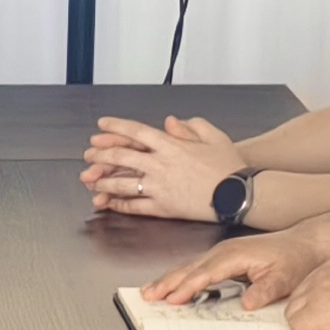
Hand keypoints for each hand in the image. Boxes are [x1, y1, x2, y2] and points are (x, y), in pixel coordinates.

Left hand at [80, 114, 244, 219]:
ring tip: (91, 180)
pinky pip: (135, 206)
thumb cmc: (229, 166)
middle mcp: (161, 164)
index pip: (136, 132)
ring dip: (103, 181)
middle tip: (89, 155)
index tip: (101, 126)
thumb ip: (191, 126)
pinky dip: (119, 204)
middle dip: (101, 154)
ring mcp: (160, 187)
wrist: (240, 193)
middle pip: (121, 157)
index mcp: (171, 145)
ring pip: (123, 183)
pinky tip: (109, 203)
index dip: (115, 127)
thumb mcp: (214, 136)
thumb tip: (170, 122)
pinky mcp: (164, 207)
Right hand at [140, 232, 312, 308]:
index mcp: (234, 255)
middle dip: (167, 281)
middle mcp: (224, 251)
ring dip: (170, 279)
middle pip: (189, 268)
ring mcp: (223, 253)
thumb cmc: (296, 258)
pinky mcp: (225, 258)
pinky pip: (197, 268)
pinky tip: (174, 285)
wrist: (307, 244)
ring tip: (150, 291)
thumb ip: (264, 290)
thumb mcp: (285, 278)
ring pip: (190, 267)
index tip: (172, 299)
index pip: (205, 274)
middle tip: (147, 295)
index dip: (187, 287)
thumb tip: (246, 304)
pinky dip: (182, 276)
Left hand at [284, 257, 329, 329]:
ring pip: (293, 315)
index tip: (327, 315)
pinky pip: (297, 329)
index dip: (316, 305)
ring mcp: (316, 293)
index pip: (308, 287)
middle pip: (296, 300)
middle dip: (309, 316)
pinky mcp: (316, 312)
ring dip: (310, 326)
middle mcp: (321, 275)